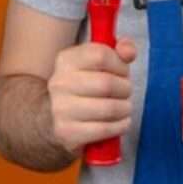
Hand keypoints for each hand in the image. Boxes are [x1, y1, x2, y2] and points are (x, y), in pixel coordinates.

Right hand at [47, 37, 136, 152]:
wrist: (54, 117)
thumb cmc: (85, 85)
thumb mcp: (98, 62)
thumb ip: (120, 51)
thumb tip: (128, 52)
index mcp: (67, 60)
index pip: (101, 55)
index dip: (120, 64)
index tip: (123, 72)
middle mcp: (60, 83)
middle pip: (107, 84)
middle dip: (125, 89)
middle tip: (126, 93)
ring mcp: (61, 109)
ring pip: (108, 108)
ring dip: (124, 109)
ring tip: (124, 108)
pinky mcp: (67, 132)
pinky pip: (104, 129)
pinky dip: (119, 126)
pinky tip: (120, 122)